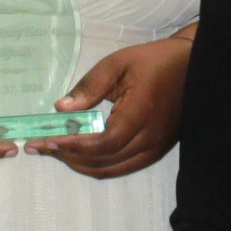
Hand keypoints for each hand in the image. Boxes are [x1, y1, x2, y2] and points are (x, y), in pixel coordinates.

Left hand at [28, 36, 192, 178]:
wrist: (191, 67)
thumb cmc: (154, 61)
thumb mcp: (118, 64)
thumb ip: (89, 87)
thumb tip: (60, 108)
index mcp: (140, 114)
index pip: (102, 144)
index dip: (72, 146)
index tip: (46, 140)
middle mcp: (149, 139)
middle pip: (102, 161)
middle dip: (67, 156)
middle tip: (39, 147)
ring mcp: (154, 149)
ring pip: (109, 169)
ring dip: (79, 164)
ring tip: (55, 151)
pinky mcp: (155, 152)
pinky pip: (121, 167)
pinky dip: (97, 165)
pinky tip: (79, 154)